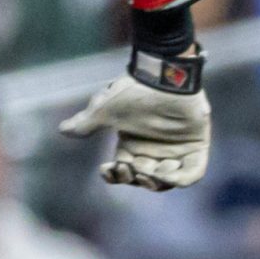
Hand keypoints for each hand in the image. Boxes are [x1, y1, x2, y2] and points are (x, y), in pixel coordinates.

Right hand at [59, 60, 211, 190]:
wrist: (164, 76)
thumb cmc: (134, 91)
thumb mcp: (105, 110)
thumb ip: (87, 122)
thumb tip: (62, 130)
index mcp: (132, 145)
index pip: (123, 171)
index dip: (114, 176)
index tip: (106, 169)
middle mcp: (154, 150)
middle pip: (144, 179)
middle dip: (135, 179)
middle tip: (131, 169)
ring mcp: (176, 149)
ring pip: (167, 180)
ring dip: (156, 182)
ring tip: (148, 173)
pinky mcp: (196, 145)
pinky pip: (193, 172)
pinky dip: (182, 179)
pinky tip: (167, 175)